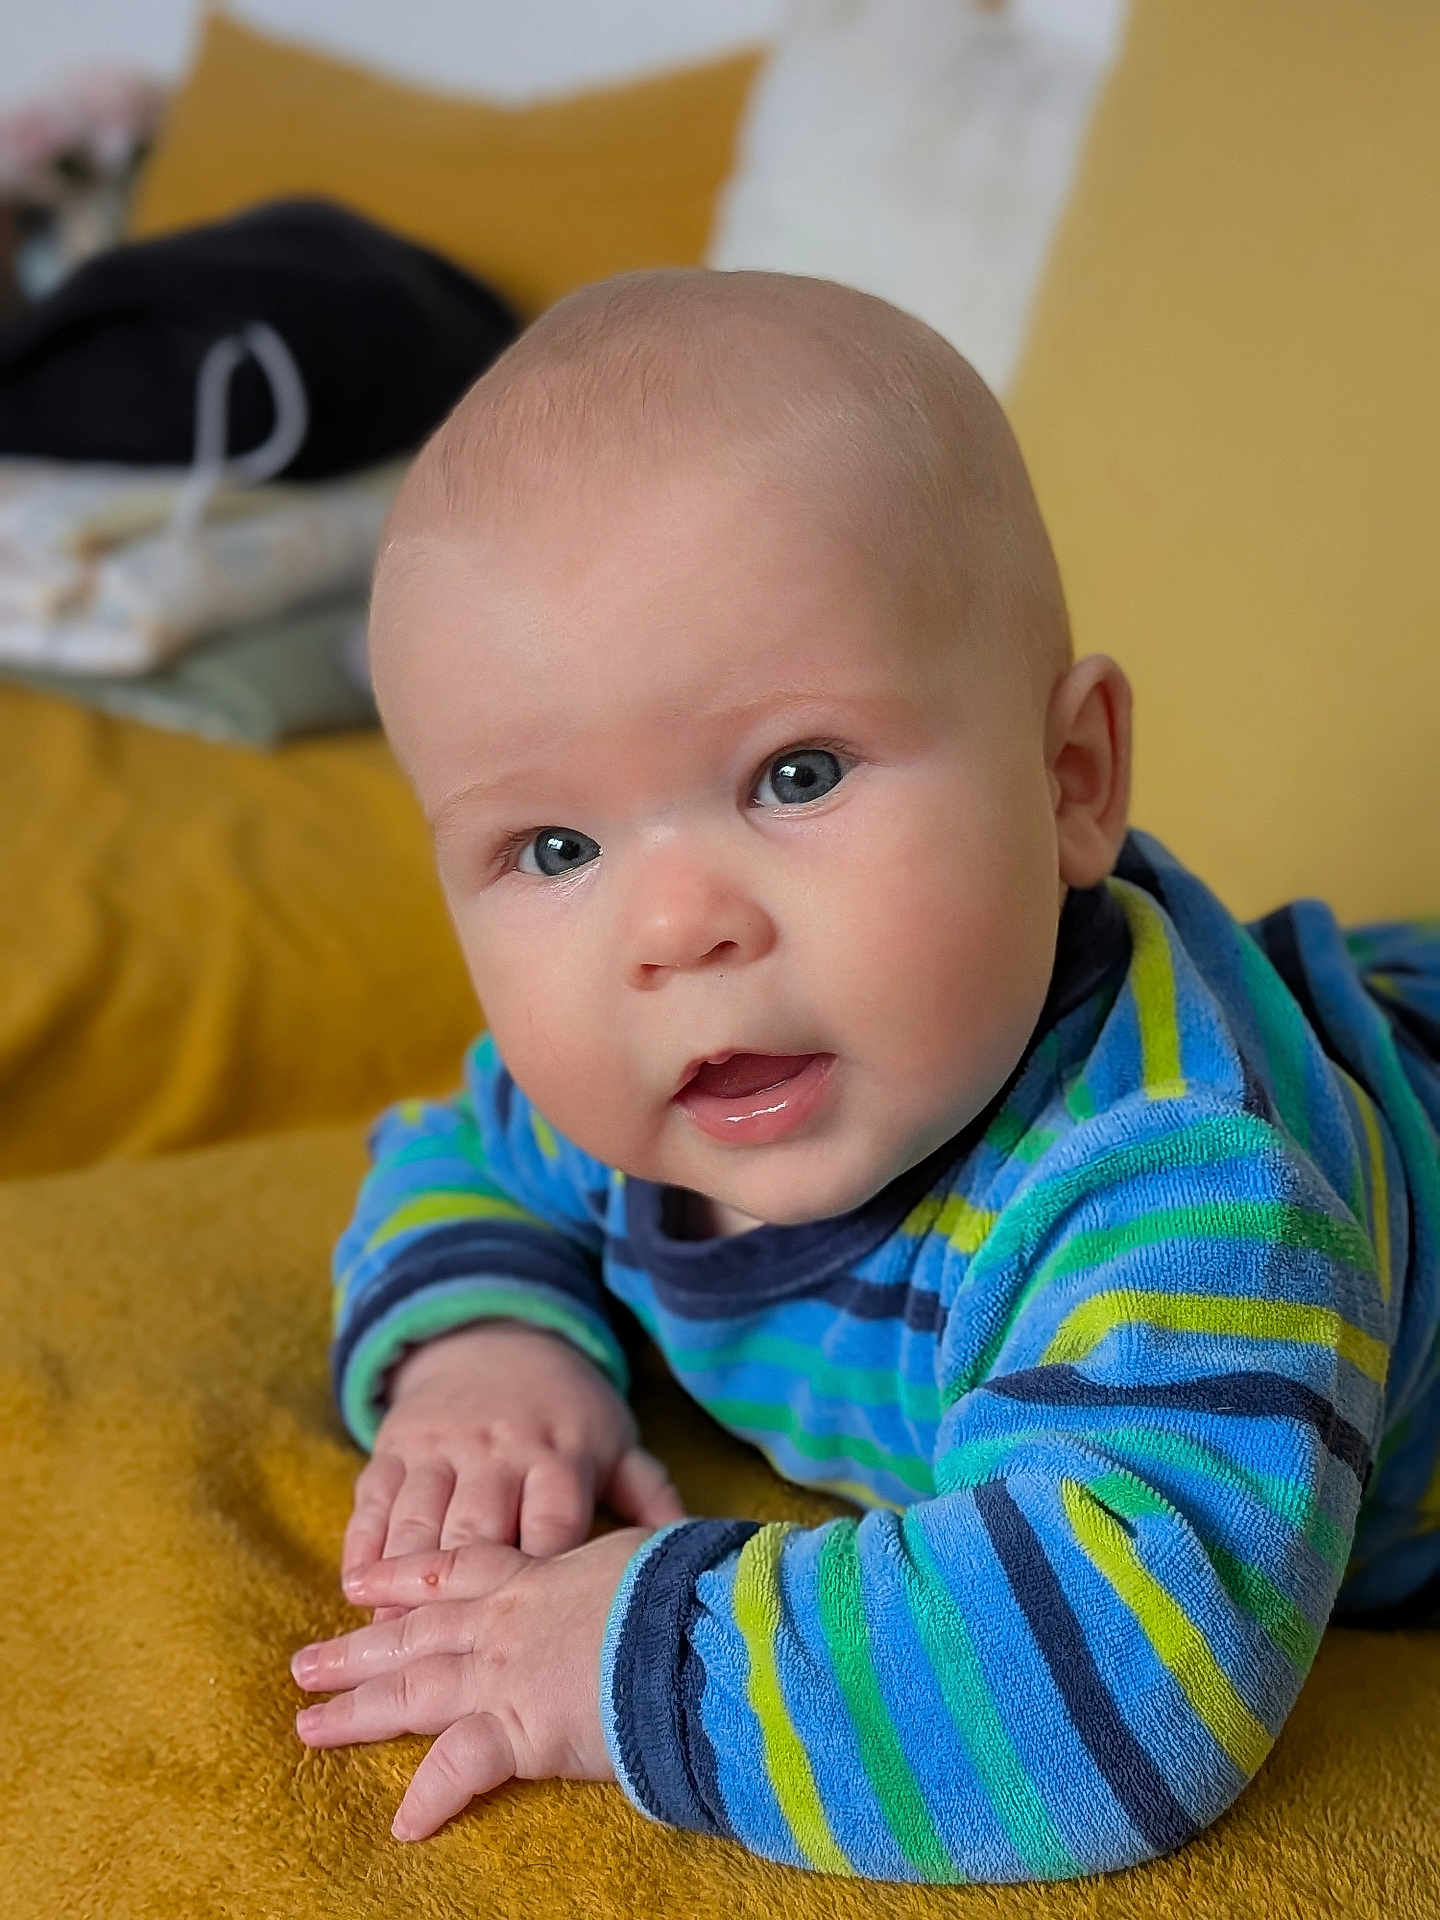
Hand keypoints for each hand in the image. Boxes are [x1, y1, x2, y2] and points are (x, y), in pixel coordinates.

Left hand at [290, 1525, 652, 1840]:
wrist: (697, 1618)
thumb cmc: (685, 1579)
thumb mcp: (649, 1548)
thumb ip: (630, 1556)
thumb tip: (653, 1548)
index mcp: (540, 1575)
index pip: (457, 1570)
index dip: (405, 1576)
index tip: (359, 1582)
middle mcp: (509, 1620)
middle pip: (415, 1630)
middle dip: (356, 1647)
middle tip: (303, 1663)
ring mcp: (508, 1673)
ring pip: (414, 1688)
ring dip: (357, 1710)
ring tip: (307, 1726)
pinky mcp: (523, 1728)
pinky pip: (461, 1767)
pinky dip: (432, 1797)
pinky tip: (403, 1825)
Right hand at [344, 1319, 684, 1622]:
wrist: (498, 1341)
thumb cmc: (569, 1414)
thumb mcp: (618, 1445)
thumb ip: (651, 1498)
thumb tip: (699, 1552)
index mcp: (559, 1456)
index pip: (552, 1526)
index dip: (544, 1583)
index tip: (540, 1643)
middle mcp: (498, 1451)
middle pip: (476, 1532)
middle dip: (459, 1600)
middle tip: (447, 1666)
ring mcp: (441, 1448)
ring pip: (417, 1524)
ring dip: (399, 1586)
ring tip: (386, 1646)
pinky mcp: (394, 1447)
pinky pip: (373, 1501)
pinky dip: (362, 1549)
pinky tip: (355, 1592)